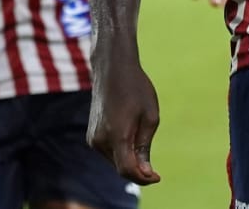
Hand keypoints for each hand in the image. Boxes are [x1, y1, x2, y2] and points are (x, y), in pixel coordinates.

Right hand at [87, 62, 161, 184]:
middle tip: (153, 158)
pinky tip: (129, 132)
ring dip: (129, 158)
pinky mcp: (91, 136)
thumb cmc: (136, 89)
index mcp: (117, 135)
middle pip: (121, 167)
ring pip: (115, 161)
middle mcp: (100, 140)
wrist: (112, 69)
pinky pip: (109, 152)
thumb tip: (145, 172)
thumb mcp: (150, 117)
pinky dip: (121, 151)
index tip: (157, 176)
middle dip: (138, 168)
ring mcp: (93, 139)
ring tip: (139, 132)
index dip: (143, 178)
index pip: (127, 170)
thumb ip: (145, 147)